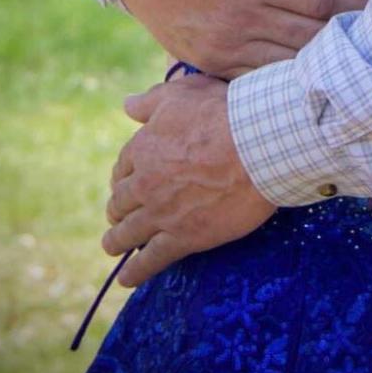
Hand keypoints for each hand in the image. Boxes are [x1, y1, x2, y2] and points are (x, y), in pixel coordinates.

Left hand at [103, 75, 275, 286]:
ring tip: (113, 245)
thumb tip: (127, 105)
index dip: (124, 175)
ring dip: (116, 240)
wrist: (258, 146)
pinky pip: (150, 260)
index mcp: (143, 149)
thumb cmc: (224, 113)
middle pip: (121, 201)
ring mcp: (162, 213)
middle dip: (119, 208)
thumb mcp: (183, 94)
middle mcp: (145, 184)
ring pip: (127, 233)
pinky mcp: (183, 237)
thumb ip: (151, 101)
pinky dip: (136, 272)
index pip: (122, 167)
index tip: (126, 181)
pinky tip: (128, 278)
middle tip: (120, 214)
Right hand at [111, 0, 366, 75]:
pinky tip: (310, 76)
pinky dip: (285, 82)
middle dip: (348, 41)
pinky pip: (257, 81)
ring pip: (287, 66)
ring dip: (321, 66)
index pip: (320, 2)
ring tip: (356, 62)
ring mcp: (224, 47)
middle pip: (311, 40)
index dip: (356, 8)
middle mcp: (241, 19)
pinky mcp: (210, 64)